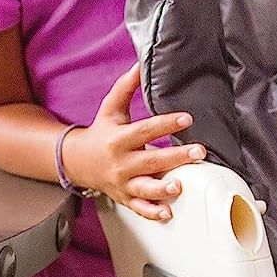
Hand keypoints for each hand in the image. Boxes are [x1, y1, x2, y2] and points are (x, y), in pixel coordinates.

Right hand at [66, 64, 206, 220]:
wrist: (77, 162)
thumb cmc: (100, 132)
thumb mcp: (110, 107)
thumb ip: (126, 86)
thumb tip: (141, 62)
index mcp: (118, 138)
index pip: (145, 130)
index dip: (166, 124)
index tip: (186, 118)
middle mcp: (121, 162)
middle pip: (151, 160)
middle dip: (176, 157)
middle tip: (199, 151)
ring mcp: (122, 183)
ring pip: (144, 189)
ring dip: (162, 190)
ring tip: (180, 186)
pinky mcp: (125, 198)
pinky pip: (139, 209)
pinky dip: (152, 213)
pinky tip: (168, 213)